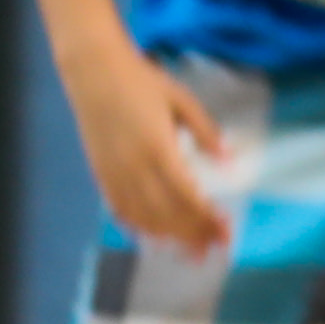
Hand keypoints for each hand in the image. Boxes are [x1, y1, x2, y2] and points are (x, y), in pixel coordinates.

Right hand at [69, 44, 234, 252]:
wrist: (94, 71)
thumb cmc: (142, 82)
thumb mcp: (181, 100)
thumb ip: (206, 133)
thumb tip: (230, 162)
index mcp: (158, 148)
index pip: (187, 196)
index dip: (208, 219)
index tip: (227, 232)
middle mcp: (135, 167)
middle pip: (168, 214)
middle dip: (194, 235)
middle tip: (215, 249)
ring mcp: (115, 173)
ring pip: (144, 218)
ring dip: (170, 238)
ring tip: (192, 252)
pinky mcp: (100, 174)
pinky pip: (120, 210)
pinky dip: (139, 229)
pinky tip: (155, 239)